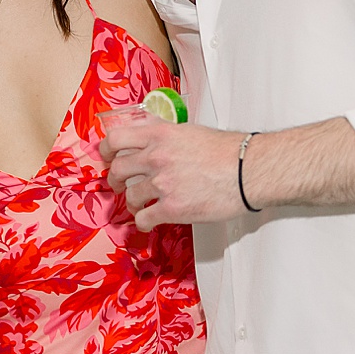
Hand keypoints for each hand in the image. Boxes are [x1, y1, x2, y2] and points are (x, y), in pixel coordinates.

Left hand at [99, 121, 245, 230]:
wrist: (248, 170)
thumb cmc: (228, 151)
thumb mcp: (189, 131)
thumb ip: (166, 136)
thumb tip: (151, 137)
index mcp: (159, 135)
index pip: (116, 138)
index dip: (106, 149)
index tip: (107, 157)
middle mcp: (156, 157)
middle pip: (117, 169)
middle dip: (114, 179)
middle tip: (119, 184)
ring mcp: (162, 183)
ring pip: (129, 195)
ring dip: (131, 202)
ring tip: (139, 204)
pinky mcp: (172, 208)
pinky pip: (143, 218)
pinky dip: (143, 222)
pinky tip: (149, 221)